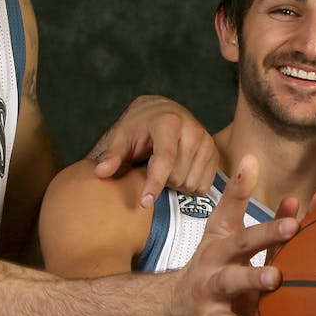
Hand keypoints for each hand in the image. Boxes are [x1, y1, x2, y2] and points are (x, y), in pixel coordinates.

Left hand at [89, 95, 219, 207]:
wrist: (164, 112)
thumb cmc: (140, 126)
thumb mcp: (123, 136)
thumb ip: (113, 155)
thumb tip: (101, 173)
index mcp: (169, 123)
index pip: (164, 159)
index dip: (154, 183)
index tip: (144, 203)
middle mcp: (192, 129)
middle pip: (178, 176)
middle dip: (162, 182)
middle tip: (151, 170)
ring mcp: (207, 141)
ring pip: (192, 183)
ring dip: (176, 186)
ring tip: (166, 171)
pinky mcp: (215, 152)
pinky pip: (204, 185)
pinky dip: (190, 186)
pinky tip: (179, 174)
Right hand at [171, 156, 297, 315]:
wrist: (168, 310)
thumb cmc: (207, 264)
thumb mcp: (217, 229)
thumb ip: (237, 197)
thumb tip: (251, 155)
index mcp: (220, 255)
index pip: (246, 238)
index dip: (269, 229)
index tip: (296, 220)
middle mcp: (212, 285)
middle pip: (232, 279)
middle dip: (252, 279)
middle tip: (277, 278)